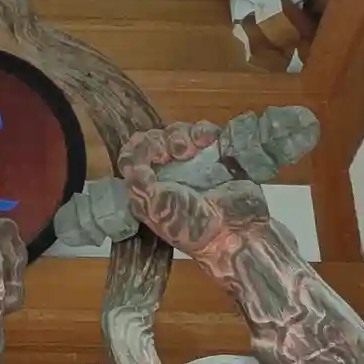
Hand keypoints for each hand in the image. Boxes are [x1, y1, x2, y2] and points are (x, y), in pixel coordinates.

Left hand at [118, 121, 242, 255]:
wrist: (235, 232)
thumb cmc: (193, 226)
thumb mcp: (157, 210)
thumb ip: (140, 185)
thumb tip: (129, 164)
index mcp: (149, 187)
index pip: (133, 157)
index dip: (138, 148)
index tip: (152, 152)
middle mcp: (167, 173)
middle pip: (155, 139)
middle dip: (160, 140)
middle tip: (173, 152)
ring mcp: (192, 163)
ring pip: (178, 133)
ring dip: (181, 135)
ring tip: (190, 150)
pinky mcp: (215, 156)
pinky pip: (204, 133)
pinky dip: (202, 132)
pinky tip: (207, 140)